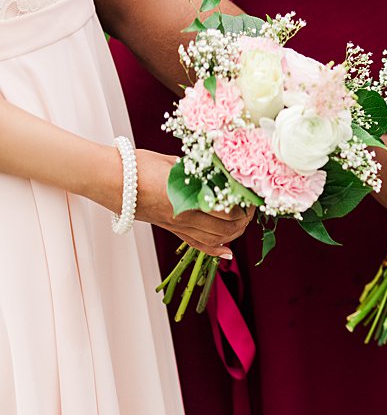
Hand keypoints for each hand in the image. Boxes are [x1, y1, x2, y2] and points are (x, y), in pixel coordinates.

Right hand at [133, 148, 250, 258]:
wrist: (107, 179)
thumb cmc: (137, 165)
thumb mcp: (174, 163)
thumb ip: (197, 172)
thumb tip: (219, 172)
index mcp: (186, 198)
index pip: (227, 210)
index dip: (244, 206)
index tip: (251, 196)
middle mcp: (183, 216)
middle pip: (225, 228)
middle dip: (243, 220)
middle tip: (250, 208)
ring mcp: (175, 225)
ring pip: (214, 239)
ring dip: (233, 234)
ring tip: (243, 223)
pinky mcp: (168, 229)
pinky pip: (195, 244)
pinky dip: (214, 249)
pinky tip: (227, 252)